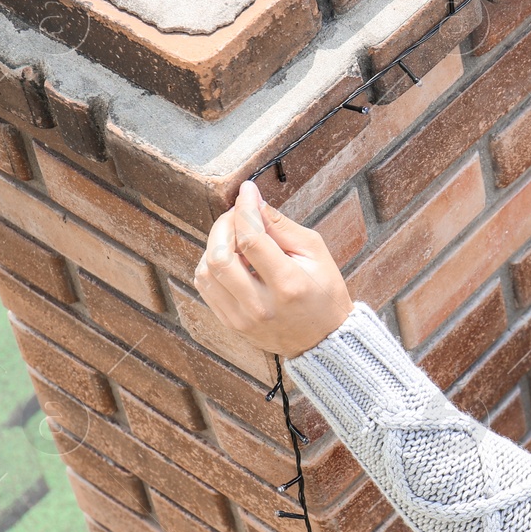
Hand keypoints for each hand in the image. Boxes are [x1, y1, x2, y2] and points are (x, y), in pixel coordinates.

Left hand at [194, 181, 353, 358]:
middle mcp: (260, 305)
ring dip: (215, 244)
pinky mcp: (231, 324)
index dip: (245, 209)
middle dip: (224, 225)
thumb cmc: (325, 293)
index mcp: (288, 285)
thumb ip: (283, 227)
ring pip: (207, 271)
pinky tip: (229, 257)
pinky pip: (206, 287)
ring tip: (235, 236)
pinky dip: (211, 264)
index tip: (247, 191)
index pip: (252, 239)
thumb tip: (255, 204)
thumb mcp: (316, 253)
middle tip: (237, 213)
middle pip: (220, 256)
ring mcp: (242, 318)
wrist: (324, 340)